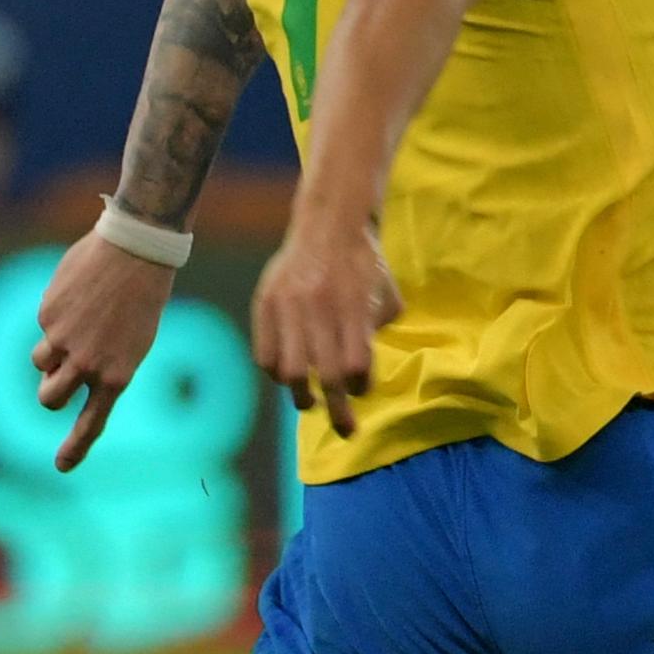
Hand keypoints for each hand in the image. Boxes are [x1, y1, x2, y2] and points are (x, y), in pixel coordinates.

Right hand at [33, 232, 178, 471]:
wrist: (135, 253)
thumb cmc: (140, 300)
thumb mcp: (132, 343)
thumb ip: (100, 366)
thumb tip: (60, 375)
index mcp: (117, 375)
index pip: (91, 421)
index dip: (76, 447)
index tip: (62, 467)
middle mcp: (87, 364)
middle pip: (49, 398)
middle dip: (50, 392)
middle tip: (59, 377)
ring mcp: (64, 341)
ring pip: (40, 364)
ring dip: (49, 355)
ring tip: (75, 327)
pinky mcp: (48, 316)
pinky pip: (44, 326)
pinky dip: (57, 316)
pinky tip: (79, 295)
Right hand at [250, 216, 397, 440]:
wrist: (331, 223)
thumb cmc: (366, 266)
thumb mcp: (388, 296)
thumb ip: (379, 333)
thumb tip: (363, 376)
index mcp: (354, 306)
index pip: (357, 365)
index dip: (361, 387)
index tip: (362, 390)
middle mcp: (321, 307)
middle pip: (328, 376)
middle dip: (338, 411)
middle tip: (346, 430)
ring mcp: (289, 305)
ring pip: (292, 372)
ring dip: (303, 396)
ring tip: (310, 402)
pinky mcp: (266, 302)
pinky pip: (265, 355)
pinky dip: (277, 373)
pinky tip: (288, 374)